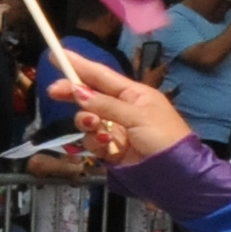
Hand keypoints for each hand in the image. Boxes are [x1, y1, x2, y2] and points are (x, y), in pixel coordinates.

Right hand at [61, 55, 191, 163]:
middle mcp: (122, 109)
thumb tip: (78, 92)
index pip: (102, 76)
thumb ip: (106, 105)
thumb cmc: (165, 138)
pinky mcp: (111, 150)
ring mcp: (116, 130)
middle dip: (72, 93)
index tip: (56, 55)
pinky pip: (93, 142)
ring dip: (86, 122)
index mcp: (134, 94)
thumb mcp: (138, 117)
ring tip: (95, 126)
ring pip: (88, 120)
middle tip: (54, 91)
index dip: (79, 65)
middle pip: (89, 96)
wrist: (177, 176)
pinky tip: (106, 145)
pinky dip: (95, 142)